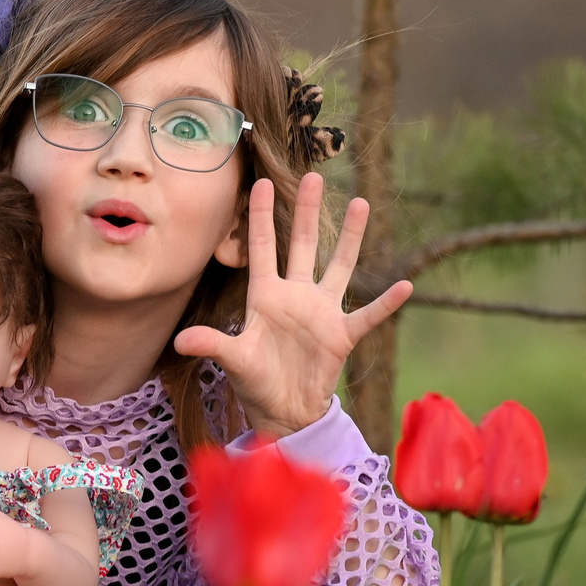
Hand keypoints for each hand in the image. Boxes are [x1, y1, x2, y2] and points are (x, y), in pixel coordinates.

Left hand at [173, 173, 411, 439]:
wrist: (284, 410)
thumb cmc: (255, 380)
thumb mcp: (233, 359)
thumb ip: (212, 344)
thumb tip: (180, 341)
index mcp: (265, 295)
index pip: (262, 247)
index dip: (260, 216)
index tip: (261, 182)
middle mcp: (296, 295)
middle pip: (303, 244)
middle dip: (307, 211)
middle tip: (314, 175)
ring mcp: (321, 311)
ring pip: (339, 265)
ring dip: (351, 237)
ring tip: (361, 203)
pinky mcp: (342, 333)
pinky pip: (368, 314)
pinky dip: (385, 303)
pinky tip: (405, 286)